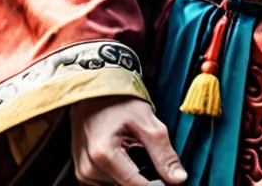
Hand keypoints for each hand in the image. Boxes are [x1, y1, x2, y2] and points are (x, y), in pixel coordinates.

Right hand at [70, 96, 186, 185]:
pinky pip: (107, 180)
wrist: (94, 86)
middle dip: (142, 174)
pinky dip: (120, 170)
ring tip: (131, 147)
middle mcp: (88, 169)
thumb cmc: (117, 98)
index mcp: (103, 155)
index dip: (156, 184)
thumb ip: (163, 153)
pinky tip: (123, 152)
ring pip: (117, 184)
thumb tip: (178, 179)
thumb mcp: (146, 120)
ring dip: (129, 172)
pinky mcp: (83, 172)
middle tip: (144, 150)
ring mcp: (83, 172)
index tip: (167, 180)